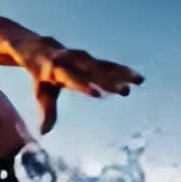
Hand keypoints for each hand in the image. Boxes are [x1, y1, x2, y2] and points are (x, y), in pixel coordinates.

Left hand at [23, 44, 143, 134]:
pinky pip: (110, 65)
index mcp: (57, 69)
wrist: (42, 48)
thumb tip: (43, 133)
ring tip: (139, 82)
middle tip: (125, 91)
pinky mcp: (93, 60)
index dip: (83, 85)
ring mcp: (85, 59)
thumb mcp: (41, 93)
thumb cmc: (41, 76)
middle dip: (109, 82)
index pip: (72, 78)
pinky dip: (124, 71)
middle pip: (93, 72)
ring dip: (123, 74)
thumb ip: (46, 112)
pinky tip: (139, 79)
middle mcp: (73, 61)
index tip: (96, 94)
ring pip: (106, 66)